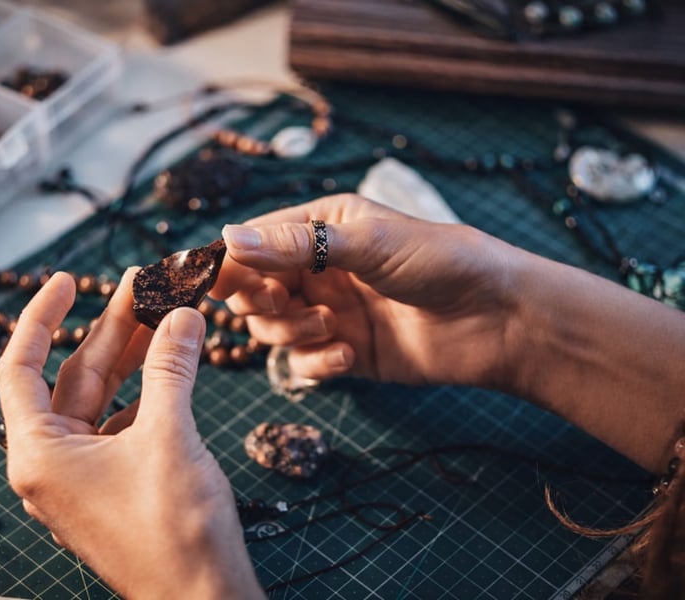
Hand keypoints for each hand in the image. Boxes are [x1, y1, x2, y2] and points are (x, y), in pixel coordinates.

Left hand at [0, 270, 263, 599]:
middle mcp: (54, 462)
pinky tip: (176, 365)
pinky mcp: (118, 481)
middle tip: (143, 285)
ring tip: (166, 314)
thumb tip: (181, 314)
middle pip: (75, 377)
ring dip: (136, 356)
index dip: (41, 317)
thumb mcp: (169, 435)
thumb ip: (171, 368)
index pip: (21, 368)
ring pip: (105, 397)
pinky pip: (127, 420)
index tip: (67, 280)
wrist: (203, 596)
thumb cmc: (174, 529)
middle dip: (111, 328)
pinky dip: (151, 389)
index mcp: (41, 454)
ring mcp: (87, 474)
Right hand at [212, 194, 524, 390]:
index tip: (215, 283)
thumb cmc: (439, 261)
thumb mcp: (367, 242)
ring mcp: (331, 311)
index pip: (255, 243)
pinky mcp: (346, 351)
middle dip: (261, 301)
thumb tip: (226, 238)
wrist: (496, 318)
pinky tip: (349, 355)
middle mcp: (320, 269)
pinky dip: (318, 362)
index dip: (231, 263)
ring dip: (292, 332)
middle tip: (282, 303)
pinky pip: (304, 362)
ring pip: (273, 329)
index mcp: (322, 226)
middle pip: (255, 290)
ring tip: (331, 327)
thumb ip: (296, 245)